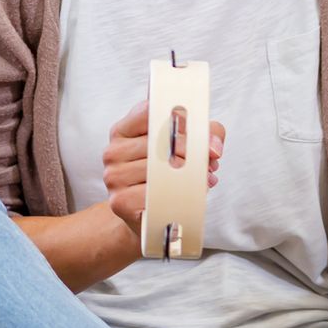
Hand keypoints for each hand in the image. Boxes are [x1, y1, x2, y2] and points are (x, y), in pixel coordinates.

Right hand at [103, 100, 223, 237]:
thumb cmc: (164, 176)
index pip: (150, 112)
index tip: (198, 130)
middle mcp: (114, 151)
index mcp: (123, 130)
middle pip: (162, 143)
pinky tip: (185, 196)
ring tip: (200, 181)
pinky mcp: (120, 201)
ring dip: (190, 177)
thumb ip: (205, 134)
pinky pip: (158, 195)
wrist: (146, 215)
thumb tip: (213, 147)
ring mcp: (114, 177)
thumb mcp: (181, 146)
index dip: (179, 120)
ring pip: (162, 170)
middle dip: (192, 153)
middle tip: (209, 163)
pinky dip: (178, 196)